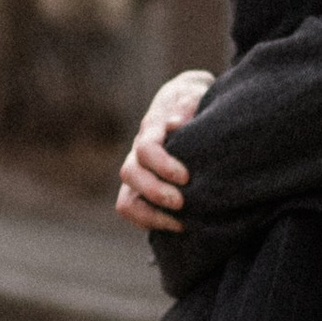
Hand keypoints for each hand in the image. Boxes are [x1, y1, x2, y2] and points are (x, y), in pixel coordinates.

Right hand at [116, 67, 213, 230]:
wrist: (186, 103)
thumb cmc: (194, 100)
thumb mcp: (195, 94)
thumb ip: (187, 106)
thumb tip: (174, 124)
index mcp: (153, 128)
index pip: (145, 148)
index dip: (162, 165)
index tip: (185, 177)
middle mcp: (139, 152)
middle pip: (130, 174)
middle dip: (155, 192)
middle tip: (182, 202)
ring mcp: (139, 173)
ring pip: (126, 199)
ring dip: (150, 215)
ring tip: (181, 223)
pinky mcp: (143, 189)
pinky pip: (133, 211)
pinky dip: (150, 222)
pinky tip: (179, 225)